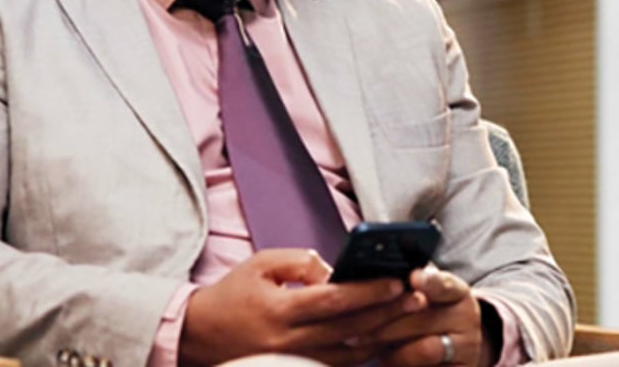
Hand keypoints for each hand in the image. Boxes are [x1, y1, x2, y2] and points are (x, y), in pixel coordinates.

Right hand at [179, 249, 426, 365]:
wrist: (200, 336)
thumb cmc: (233, 294)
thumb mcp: (261, 265)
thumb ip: (299, 262)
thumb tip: (334, 269)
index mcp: (280, 310)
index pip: (334, 300)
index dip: (369, 291)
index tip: (396, 280)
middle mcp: (289, 342)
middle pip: (350, 329)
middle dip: (387, 312)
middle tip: (418, 297)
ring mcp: (293, 362)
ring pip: (349, 354)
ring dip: (382, 335)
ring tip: (409, 317)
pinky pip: (337, 366)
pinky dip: (363, 353)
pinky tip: (383, 337)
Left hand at [366, 266, 489, 366]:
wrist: (450, 354)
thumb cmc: (422, 320)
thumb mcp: (419, 300)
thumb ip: (401, 291)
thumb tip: (364, 284)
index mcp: (455, 291)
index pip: (444, 283)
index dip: (430, 281)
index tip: (413, 277)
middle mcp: (466, 316)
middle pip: (424, 318)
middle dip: (383, 326)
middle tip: (352, 334)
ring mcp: (467, 347)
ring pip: (424, 350)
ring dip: (391, 353)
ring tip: (366, 350)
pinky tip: (385, 363)